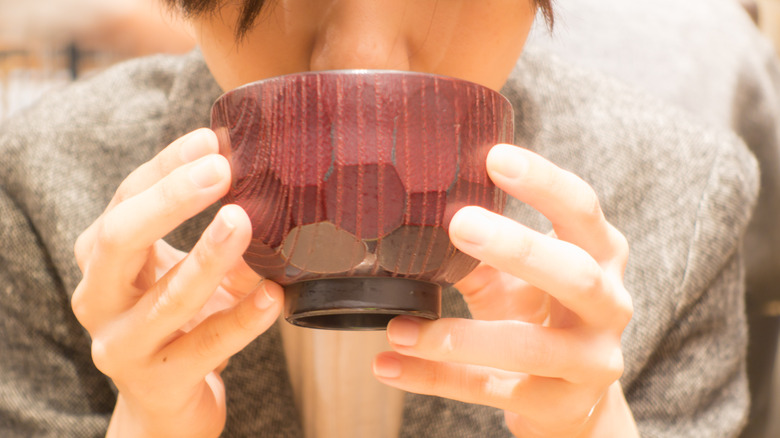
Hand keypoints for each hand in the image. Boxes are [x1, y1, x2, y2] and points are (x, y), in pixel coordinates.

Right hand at [71, 129, 282, 437]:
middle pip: (121, 238)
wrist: (168, 403)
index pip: (126, 200)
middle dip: (171, 199)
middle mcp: (98, 299)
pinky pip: (204, 345)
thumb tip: (273, 196)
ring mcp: (122, 345)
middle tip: (221, 170)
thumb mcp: (196, 273)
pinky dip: (242, 319)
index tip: (210, 140)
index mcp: (102, 260)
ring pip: (165, 297)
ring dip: (209, 256)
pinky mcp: (156, 382)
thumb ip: (224, 238)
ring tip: (244, 222)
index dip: (166, 168)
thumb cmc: (183, 325)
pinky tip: (273, 296)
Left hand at [373, 144, 636, 436]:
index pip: (581, 210)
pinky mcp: (561, 405)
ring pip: (528, 347)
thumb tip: (412, 216)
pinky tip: (388, 365)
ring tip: (398, 326)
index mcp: (600, 255)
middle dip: (517, 248)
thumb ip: (480, 250)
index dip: (543, 182)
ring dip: (458, 335)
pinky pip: (492, 391)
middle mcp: (609, 305)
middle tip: (459, 223)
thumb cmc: (542, 316)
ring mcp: (591, 361)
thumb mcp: (517, 278)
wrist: (572, 398)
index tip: (494, 157)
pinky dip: (435, 378)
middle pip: (572, 274)